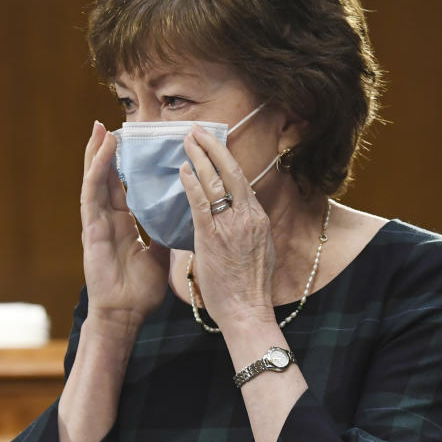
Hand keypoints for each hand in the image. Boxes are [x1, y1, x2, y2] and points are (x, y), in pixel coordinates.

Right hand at [80, 121, 168, 328]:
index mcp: (122, 224)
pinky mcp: (90, 230)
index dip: (124, 165)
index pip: (123, 187)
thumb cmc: (139, 291)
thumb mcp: (159, 255)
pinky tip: (101, 152)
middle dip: (107, 151)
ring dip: (98, 153)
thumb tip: (182, 217)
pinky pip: (93, 195)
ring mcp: (96, 223)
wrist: (125, 316)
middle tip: (110, 124)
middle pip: (107, 178)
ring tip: (101, 128)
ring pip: (96, 180)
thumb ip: (164, 234)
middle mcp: (107, 219)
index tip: (130, 142)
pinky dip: (96, 171)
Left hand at [180, 125, 276, 329]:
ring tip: (186, 140)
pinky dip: (192, 184)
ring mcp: (231, 225)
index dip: (226, 159)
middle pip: (231, 172)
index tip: (214, 145)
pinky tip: (183, 170)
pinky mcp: (213, 236)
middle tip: (197, 130)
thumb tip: (235, 217)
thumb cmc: (250, 287)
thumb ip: (245, 229)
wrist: (248, 310)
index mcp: (257, 218)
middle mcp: (248, 216)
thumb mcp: (258, 250)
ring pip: (216, 181)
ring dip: (200, 157)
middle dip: (213, 147)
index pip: (241, 180)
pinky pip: (201, 203)